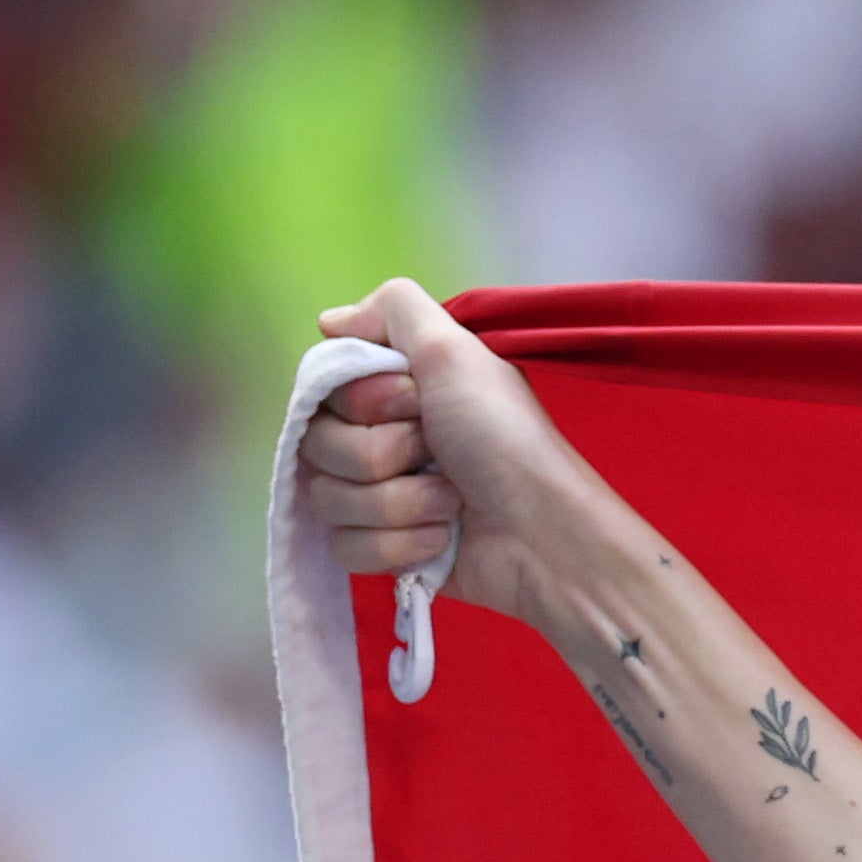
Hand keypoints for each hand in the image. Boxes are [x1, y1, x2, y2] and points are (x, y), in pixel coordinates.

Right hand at [298, 275, 609, 632]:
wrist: (545, 536)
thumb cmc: (507, 440)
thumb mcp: (455, 350)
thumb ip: (393, 310)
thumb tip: (330, 321)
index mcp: (392, 392)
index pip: (322, 389)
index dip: (363, 399)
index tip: (414, 400)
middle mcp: (380, 440)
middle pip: (316, 444)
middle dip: (379, 454)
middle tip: (435, 453)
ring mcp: (380, 498)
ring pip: (325, 498)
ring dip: (398, 502)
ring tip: (451, 502)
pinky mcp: (386, 551)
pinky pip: (344, 547)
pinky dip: (398, 545)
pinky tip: (443, 540)